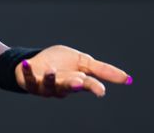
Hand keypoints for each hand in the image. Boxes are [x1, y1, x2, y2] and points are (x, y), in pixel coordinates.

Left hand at [15, 45, 131, 97]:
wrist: (37, 62)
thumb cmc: (61, 64)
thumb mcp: (83, 62)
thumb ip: (102, 70)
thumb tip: (127, 78)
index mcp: (76, 81)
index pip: (87, 84)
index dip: (94, 87)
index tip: (101, 91)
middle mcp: (61, 86)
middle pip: (69, 86)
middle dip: (73, 85)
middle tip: (79, 82)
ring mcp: (46, 85)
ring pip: (50, 86)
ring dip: (51, 79)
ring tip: (52, 71)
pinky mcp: (31, 80)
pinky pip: (29, 78)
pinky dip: (27, 72)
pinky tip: (26, 64)